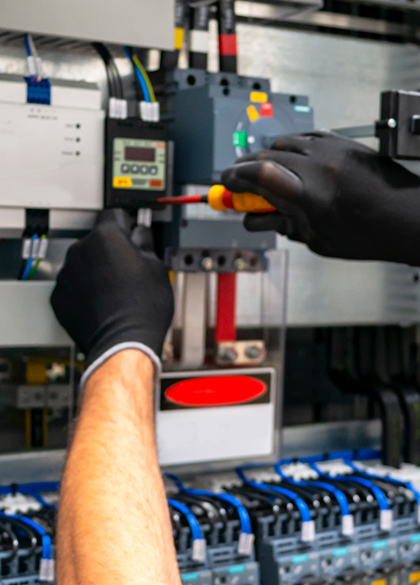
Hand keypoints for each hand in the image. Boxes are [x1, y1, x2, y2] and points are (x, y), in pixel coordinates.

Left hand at [51, 209, 173, 383]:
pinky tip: (102, 302)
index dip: (127, 224)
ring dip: (95, 270)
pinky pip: (72, 286)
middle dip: (111, 250)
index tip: (132, 232)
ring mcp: (67, 274)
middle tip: (129, 269)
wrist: (123, 343)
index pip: (114, 214)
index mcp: (107, 236)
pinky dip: (84, 291)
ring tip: (116, 290)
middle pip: (97, 240)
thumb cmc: (142, 309)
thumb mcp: (158, 267)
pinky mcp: (59, 297)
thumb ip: (145, 244)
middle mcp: (81, 250)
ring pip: (83, 263)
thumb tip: (141, 236)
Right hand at [222, 131, 419, 264]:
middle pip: (265, 157)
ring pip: (283, 144)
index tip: (225, 184)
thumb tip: (257, 218)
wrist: (408, 217)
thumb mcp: (318, 239)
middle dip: (244, 170)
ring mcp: (331, 150)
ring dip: (266, 158)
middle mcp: (319, 166)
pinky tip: (291, 161)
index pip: (258, 176)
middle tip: (236, 183)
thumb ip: (283, 225)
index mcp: (311, 196)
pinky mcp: (342, 142)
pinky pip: (305, 137)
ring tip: (265, 175)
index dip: (234, 178)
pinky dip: (291, 149)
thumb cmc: (369, 235)